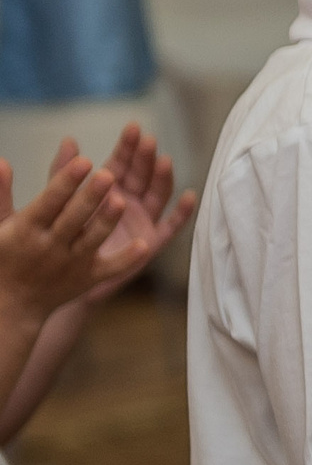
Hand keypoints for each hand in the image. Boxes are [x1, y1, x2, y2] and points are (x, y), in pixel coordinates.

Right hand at [0, 154, 126, 318]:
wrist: (10, 303)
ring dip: (108, 221)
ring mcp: (71, 263)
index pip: (49, 202)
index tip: (83, 161)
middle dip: (91, 197)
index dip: (66, 182)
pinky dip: (126, 259)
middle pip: (74, 218)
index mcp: (26, 229)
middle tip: (108, 174)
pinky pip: (109, 270)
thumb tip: (3, 162)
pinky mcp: (88, 278)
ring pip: (93, 240)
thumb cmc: (4, 255)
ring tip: (122, 200)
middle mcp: (50, 246)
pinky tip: (144, 245)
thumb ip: (1, 193)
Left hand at [69, 125, 196, 301]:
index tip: (133, 128)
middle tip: (147, 141)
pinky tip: (189, 197)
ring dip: (162, 178)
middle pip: (142, 175)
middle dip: (146, 157)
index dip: (128, 146)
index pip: (122, 163)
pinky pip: (171, 227)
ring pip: (157, 195)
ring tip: (164, 162)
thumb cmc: (59, 238)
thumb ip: (62, 172)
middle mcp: (130, 202)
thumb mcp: (56, 203)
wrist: (60, 279)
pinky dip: (182, 213)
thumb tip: (69, 139)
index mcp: (109, 190)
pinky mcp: (151, 242)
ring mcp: (143, 221)